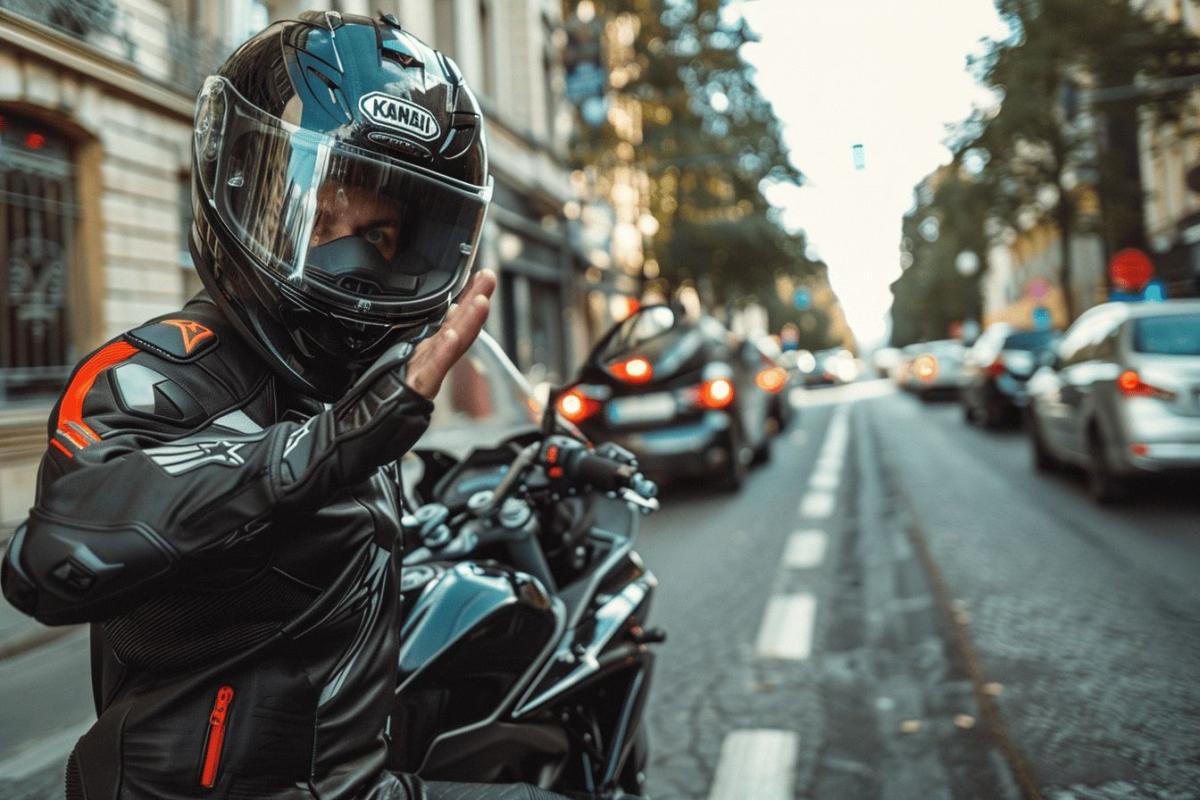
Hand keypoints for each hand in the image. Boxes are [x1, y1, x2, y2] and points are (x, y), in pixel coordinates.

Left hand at [405, 270, 495, 399]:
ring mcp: (430, 370)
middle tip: (488, 277)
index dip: (469, 296)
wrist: (379, 420)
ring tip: (481, 301)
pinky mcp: (420, 386)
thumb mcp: (410, 356)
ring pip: (453, 343)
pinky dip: (444, 350)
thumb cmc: (395, 390)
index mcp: (432, 346)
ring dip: (469, 321)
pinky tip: (452, 335)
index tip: (481, 275)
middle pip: (460, 324)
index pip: (455, 316)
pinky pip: (433, 366)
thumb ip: (434, 338)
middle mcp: (435, 356)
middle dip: (476, 300)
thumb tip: (452, 310)